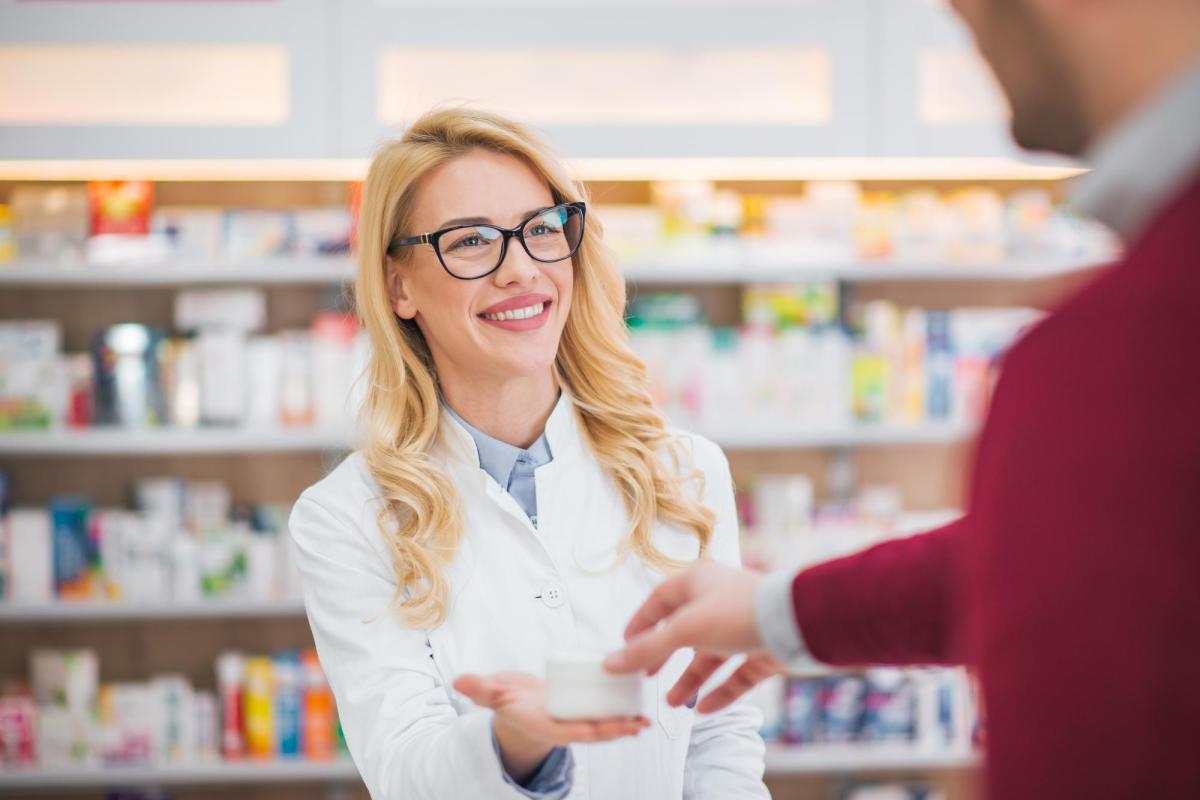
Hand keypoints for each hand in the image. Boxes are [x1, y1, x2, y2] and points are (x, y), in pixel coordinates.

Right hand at [454, 671, 648, 782]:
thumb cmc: (508, 700)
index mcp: (545, 724)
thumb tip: (458, 681)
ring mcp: (575, 719)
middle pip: (592, 730)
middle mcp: (564, 725)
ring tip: (645, 720)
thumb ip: (479, 688)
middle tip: (637, 725)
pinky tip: (638, 705)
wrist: (518, 703)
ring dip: (624, 723)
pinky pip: (604, 712)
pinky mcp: (583, 709)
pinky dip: (621, 712)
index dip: (586, 731)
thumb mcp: (494, 693)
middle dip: (614, 730)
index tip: (603, 730)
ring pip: (603, 724)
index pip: (568, 730)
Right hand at [604, 561, 784, 712]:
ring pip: (710, 655)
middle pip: (683, 630)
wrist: (798, 622)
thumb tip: (610, 663)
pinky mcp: (762, 649)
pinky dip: (721, 691)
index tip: (625, 646)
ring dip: (690, 679)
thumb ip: (647, 649)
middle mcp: (718, 600)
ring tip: (672, 703)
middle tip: (645, 676)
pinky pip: (736, 673)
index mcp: (697, 581)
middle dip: (664, 656)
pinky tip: (705, 709)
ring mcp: (742, 625)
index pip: (659, 600)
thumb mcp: (684, 630)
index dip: (641, 623)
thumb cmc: (738, 611)